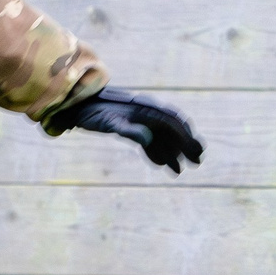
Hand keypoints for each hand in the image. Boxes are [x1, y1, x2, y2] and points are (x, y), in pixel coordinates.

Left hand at [47, 87, 204, 173]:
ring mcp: (140, 120)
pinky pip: (149, 141)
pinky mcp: (131, 126)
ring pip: (162, 138)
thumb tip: (148, 139)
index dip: (186, 138)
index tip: (197, 152)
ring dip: (172, 153)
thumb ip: (129, 130)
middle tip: (198, 162)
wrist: (77, 104)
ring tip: (179, 171)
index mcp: (147, 109)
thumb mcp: (110, 122)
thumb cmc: (94, 112)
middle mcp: (147, 113)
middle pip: (172, 130)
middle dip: (185, 146)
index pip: (173, 124)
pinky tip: (161, 165)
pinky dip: (156, 153)